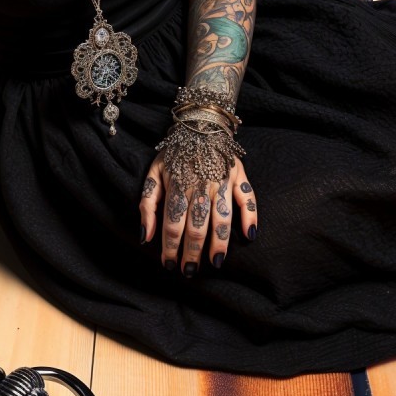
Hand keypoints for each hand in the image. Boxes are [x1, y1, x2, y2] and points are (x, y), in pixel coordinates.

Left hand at [137, 155, 257, 275]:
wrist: (200, 124)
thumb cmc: (175, 154)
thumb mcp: (153, 173)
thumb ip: (147, 204)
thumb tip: (144, 237)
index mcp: (177, 187)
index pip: (172, 224)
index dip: (170, 247)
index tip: (168, 265)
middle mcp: (200, 187)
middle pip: (197, 227)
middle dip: (192, 252)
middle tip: (189, 271)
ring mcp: (222, 182)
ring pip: (222, 218)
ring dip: (219, 243)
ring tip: (215, 263)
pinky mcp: (239, 176)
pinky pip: (249, 199)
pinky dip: (251, 216)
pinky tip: (249, 235)